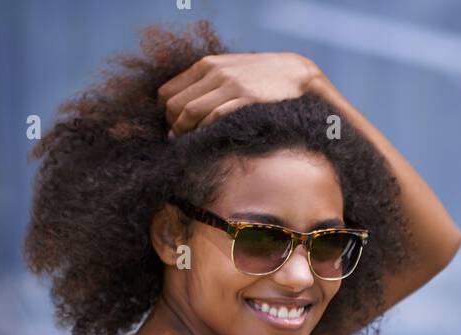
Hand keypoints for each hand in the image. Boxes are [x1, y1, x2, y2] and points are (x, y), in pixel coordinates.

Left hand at [159, 52, 320, 136]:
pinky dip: (205, 133)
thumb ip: (208, 83)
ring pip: (190, 113)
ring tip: (191, 145)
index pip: (166, 92)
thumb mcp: (230, 70)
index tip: (174, 128)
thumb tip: (184, 110)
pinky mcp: (245, 99)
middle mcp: (213, 72)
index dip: (165, 114)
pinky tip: (208, 142)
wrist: (295, 73)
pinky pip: (214, 118)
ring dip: (186, 134)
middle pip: (174, 105)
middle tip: (181, 141)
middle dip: (173, 127)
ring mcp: (229, 85)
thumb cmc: (261, 77)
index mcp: (206, 65)